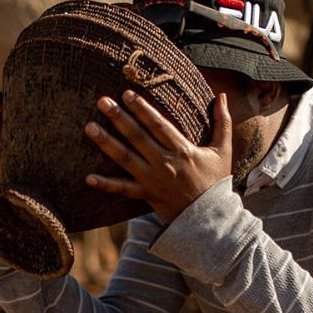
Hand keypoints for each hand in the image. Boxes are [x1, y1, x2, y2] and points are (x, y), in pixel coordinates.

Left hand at [84, 89, 232, 222]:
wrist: (212, 218)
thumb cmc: (216, 182)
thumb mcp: (223, 150)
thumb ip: (222, 121)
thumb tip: (223, 95)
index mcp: (182, 150)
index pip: (158, 124)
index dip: (142, 108)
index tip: (127, 94)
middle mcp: (165, 163)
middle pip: (137, 137)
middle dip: (119, 117)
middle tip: (101, 101)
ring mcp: (153, 180)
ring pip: (126, 158)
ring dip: (106, 142)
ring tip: (89, 127)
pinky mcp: (147, 196)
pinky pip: (123, 190)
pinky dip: (106, 184)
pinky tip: (88, 178)